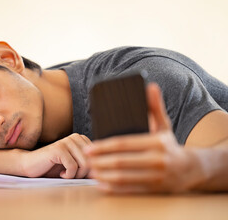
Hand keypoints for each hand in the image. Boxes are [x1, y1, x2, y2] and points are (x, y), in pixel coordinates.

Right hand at [21, 133, 91, 178]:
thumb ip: (87, 165)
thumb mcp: (74, 165)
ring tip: (66, 174)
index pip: (97, 157)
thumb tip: (102, 173)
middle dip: (84, 173)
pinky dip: (68, 175)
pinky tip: (61, 173)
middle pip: (92, 161)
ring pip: (84, 164)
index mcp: (81, 139)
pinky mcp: (58, 149)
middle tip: (72, 175)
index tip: (78, 173)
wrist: (30, 165)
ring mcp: (66, 142)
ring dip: (76, 175)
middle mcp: (75, 137)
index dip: (90, 170)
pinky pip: (72, 166)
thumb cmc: (52, 167)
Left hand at [84, 83, 204, 192]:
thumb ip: (155, 107)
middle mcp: (158, 160)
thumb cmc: (169, 145)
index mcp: (157, 142)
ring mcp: (156, 177)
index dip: (103, 146)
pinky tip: (101, 184)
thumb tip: (151, 86)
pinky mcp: (154, 190)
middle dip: (100, 161)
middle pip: (121, 162)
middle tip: (85, 160)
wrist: (190, 169)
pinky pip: (129, 190)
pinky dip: (113, 189)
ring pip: (124, 178)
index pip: (124, 144)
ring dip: (104, 175)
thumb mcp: (164, 125)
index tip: (88, 148)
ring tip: (90, 171)